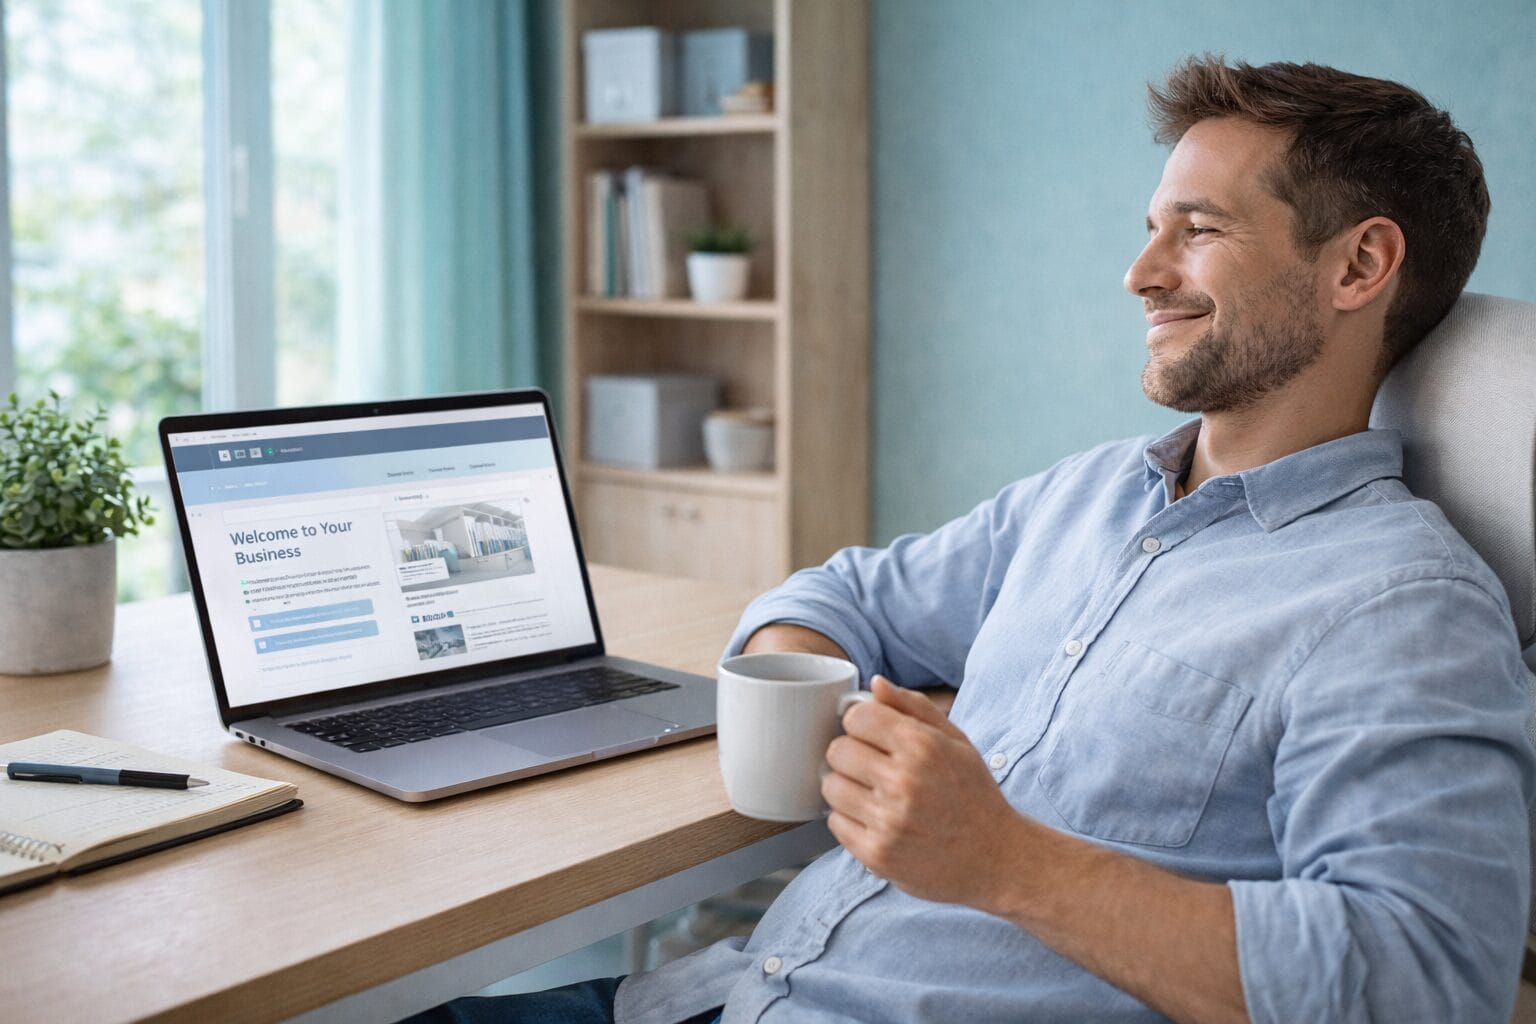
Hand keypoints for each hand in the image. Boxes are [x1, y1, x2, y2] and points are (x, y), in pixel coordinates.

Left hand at [822, 675, 1028, 909]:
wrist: (996, 859)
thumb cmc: (974, 796)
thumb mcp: (956, 742)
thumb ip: (914, 707)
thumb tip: (875, 684)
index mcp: (922, 747)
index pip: (857, 717)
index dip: (861, 723)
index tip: (871, 735)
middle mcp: (903, 782)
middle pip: (837, 751)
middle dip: (851, 754)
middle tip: (872, 767)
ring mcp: (888, 821)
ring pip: (831, 787)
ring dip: (847, 788)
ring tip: (874, 795)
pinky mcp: (877, 855)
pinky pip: (835, 824)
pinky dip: (850, 820)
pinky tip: (876, 820)